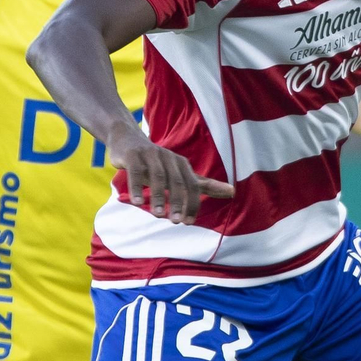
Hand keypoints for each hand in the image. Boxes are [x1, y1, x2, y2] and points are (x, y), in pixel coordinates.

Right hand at [116, 139, 233, 224]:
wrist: (127, 138)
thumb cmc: (156, 161)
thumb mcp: (180, 172)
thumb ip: (203, 184)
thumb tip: (233, 191)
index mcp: (181, 164)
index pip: (192, 185)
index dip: (192, 203)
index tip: (188, 222)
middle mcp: (169, 158)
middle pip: (177, 182)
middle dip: (178, 202)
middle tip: (176, 221)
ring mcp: (151, 155)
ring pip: (158, 177)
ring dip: (159, 196)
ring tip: (158, 215)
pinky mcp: (133, 155)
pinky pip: (136, 171)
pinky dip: (137, 186)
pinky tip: (136, 201)